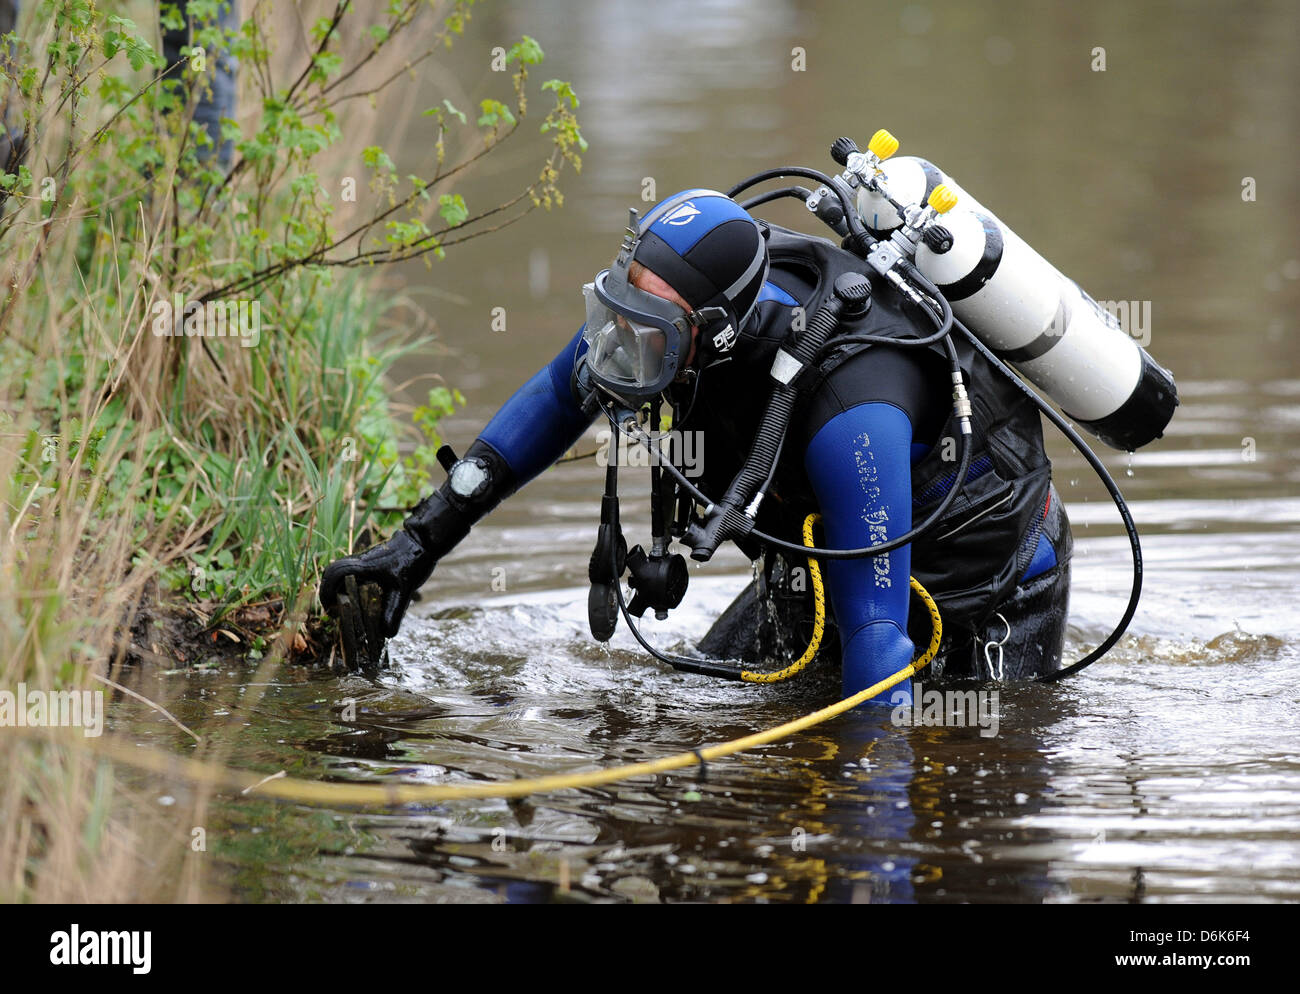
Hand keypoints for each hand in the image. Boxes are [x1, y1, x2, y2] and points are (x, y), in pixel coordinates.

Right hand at [319, 529, 435, 670]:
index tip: (330, 609)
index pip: (333, 576)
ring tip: (343, 605)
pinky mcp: (370, 560)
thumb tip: (386, 635)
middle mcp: (358, 561)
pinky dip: (348, 582)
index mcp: (361, 567)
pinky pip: (352, 570)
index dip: (326, 593)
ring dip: (338, 586)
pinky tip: (359, 596)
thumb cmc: (411, 563)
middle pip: (332, 573)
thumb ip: (393, 613)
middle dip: (329, 591)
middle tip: (333, 609)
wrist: (422, 542)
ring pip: (341, 570)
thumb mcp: (403, 592)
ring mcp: (363, 559)